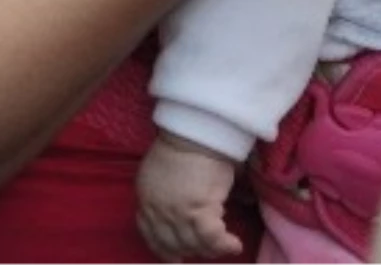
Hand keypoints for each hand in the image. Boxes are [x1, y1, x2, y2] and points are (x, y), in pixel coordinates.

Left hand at [137, 133, 239, 260]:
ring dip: (211, 249)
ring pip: (194, 245)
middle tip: (205, 249)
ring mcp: (178, 215)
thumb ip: (161, 196)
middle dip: (190, 250)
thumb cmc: (181, 143)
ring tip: (224, 245)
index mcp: (146, 201)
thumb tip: (176, 212)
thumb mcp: (158, 171)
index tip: (174, 259)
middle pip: (174, 244)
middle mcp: (158, 213)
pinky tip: (235, 245)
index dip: (164, 250)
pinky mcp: (199, 213)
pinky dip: (224, 245)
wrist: (195, 129)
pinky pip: (212, 239)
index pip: (151, 236)